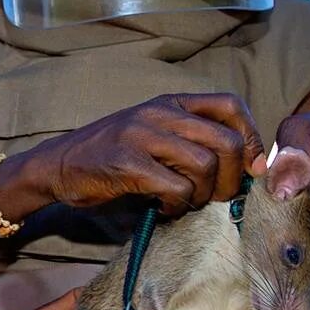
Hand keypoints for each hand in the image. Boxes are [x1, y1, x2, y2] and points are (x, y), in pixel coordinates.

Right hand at [29, 93, 265, 215]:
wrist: (58, 165)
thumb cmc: (111, 155)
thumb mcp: (153, 133)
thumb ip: (190, 139)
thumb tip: (246, 165)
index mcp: (170, 102)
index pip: (231, 106)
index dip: (251, 138)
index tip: (250, 168)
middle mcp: (159, 112)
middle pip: (226, 141)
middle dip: (233, 178)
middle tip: (218, 197)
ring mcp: (141, 135)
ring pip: (204, 165)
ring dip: (203, 194)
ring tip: (186, 202)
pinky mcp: (126, 163)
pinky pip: (175, 187)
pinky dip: (177, 204)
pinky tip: (163, 207)